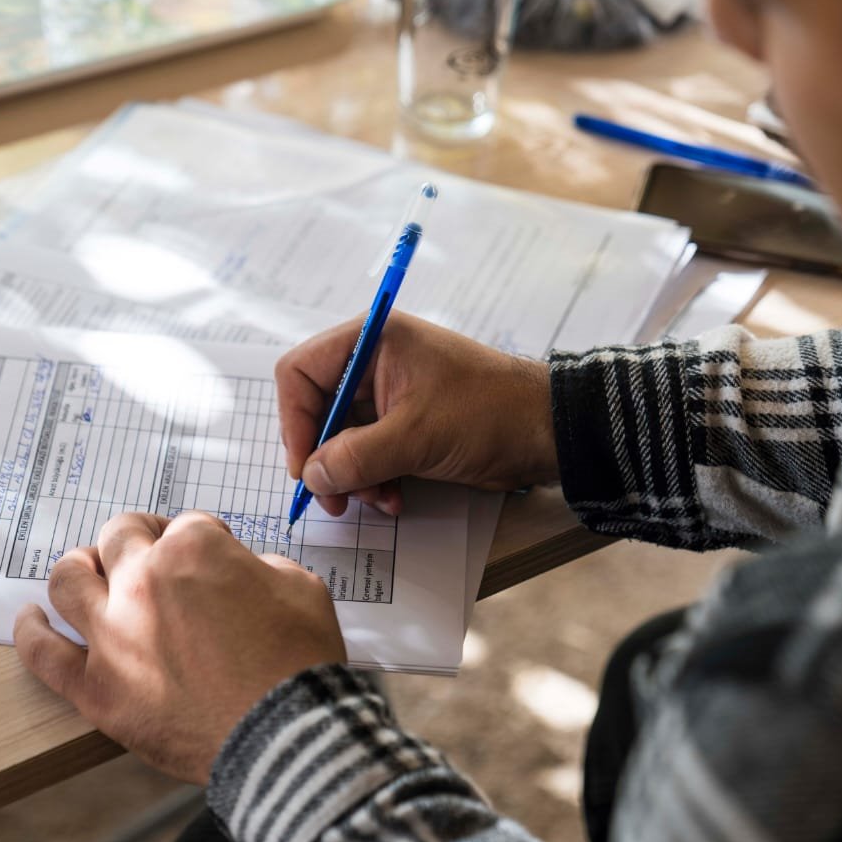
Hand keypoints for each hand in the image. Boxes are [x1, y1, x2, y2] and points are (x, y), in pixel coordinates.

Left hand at [13, 512, 346, 785]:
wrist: (285, 738)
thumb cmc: (299, 664)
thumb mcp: (302, 589)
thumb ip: (263, 568)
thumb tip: (244, 576)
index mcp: (193, 549)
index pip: (188, 525)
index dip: (204, 541)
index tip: (214, 560)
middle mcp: (142, 581)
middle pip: (119, 536)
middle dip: (139, 538)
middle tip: (152, 557)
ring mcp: (112, 634)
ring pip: (68, 579)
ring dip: (77, 567)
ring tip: (85, 570)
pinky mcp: (96, 688)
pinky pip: (44, 654)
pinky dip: (30, 632)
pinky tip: (29, 620)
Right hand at [276, 313, 558, 517]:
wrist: (547, 432)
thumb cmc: (486, 414)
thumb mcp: (416, 437)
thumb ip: (356, 457)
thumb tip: (311, 477)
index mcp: (372, 341)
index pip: (300, 372)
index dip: (294, 420)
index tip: (304, 467)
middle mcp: (374, 363)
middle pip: (318, 410)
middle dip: (325, 458)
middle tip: (332, 500)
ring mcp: (391, 395)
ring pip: (342, 438)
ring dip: (352, 475)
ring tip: (377, 501)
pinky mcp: (407, 424)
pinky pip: (369, 452)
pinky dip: (374, 478)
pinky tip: (393, 499)